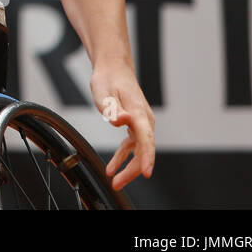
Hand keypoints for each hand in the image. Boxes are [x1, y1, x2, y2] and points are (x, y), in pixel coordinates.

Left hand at [90, 64, 154, 190]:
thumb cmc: (108, 78)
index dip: (147, 157)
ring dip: (128, 167)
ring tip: (115, 181)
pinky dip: (123, 156)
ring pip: (139, 150)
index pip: (146, 138)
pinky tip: (113, 166)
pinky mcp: (135, 124)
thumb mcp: (103, 92)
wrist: (112, 68)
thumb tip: (123, 121)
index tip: (146, 173)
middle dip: (133, 170)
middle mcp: (143, 119)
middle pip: (144, 150)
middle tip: (117, 184)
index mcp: (138, 112)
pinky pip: (132, 145)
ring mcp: (141, 122)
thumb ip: (113, 109)